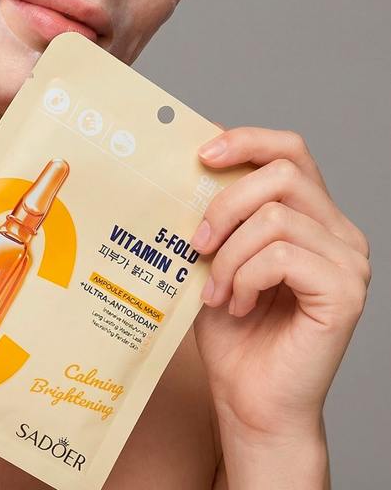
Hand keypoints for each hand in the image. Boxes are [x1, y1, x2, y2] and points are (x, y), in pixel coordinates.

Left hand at [190, 126, 370, 441]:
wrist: (250, 400)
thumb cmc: (232, 328)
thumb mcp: (216, 253)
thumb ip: (216, 209)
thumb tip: (193, 160)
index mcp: (312, 214)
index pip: (291, 150)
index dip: (247, 140)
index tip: (202, 154)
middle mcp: (339, 231)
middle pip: (283, 173)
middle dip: (226, 202)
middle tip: (196, 242)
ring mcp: (349, 261)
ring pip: (276, 217)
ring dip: (231, 253)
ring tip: (215, 290)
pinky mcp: (345, 292)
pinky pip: (282, 256)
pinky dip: (246, 276)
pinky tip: (237, 304)